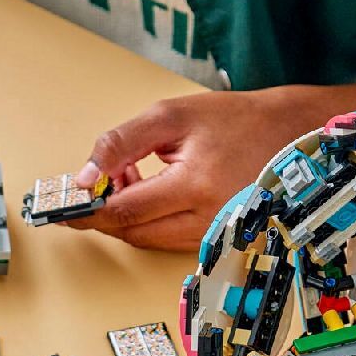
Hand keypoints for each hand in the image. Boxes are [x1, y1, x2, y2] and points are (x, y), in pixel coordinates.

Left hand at [66, 82, 355, 250]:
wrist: (292, 135)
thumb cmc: (234, 120)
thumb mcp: (172, 116)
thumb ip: (122, 143)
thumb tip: (84, 176)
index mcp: (195, 185)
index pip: (125, 211)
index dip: (88, 210)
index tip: (62, 207)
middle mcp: (207, 219)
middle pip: (132, 233)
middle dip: (104, 211)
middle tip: (94, 183)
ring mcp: (214, 234)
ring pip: (147, 240)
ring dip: (125, 215)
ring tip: (131, 174)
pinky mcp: (218, 239)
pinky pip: (167, 239)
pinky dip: (147, 220)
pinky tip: (150, 189)